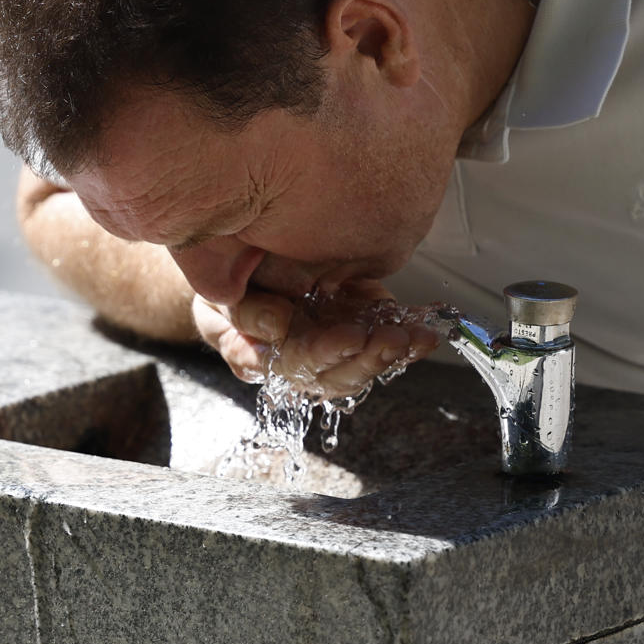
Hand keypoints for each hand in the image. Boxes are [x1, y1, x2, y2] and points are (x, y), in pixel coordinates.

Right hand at [191, 281, 440, 397]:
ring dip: (392, 355)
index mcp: (261, 356)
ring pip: (362, 367)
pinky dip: (407, 341)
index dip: (322, 355)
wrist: (240, 266)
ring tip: (415, 338)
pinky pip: (382, 343)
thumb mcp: (218, 294)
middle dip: (368, 360)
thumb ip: (242, 312)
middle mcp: (299, 359)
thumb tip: (278, 327)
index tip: (349, 338)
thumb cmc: (224, 283)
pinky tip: (425, 334)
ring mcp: (329, 347)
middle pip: (336, 377)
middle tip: (392, 340)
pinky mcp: (355, 329)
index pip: (294, 365)